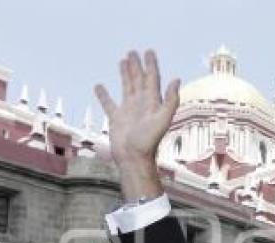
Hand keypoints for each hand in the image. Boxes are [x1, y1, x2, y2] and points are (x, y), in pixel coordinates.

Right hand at [95, 50, 179, 200]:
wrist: (134, 159)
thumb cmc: (149, 141)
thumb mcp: (163, 119)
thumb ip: (170, 100)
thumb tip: (176, 79)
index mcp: (152, 103)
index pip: (152, 79)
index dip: (151, 65)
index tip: (148, 51)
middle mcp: (141, 104)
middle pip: (139, 80)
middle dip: (137, 66)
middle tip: (133, 52)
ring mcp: (128, 111)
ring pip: (126, 87)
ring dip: (125, 74)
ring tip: (122, 61)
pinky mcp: (116, 119)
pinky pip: (108, 103)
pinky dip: (103, 95)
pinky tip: (99, 86)